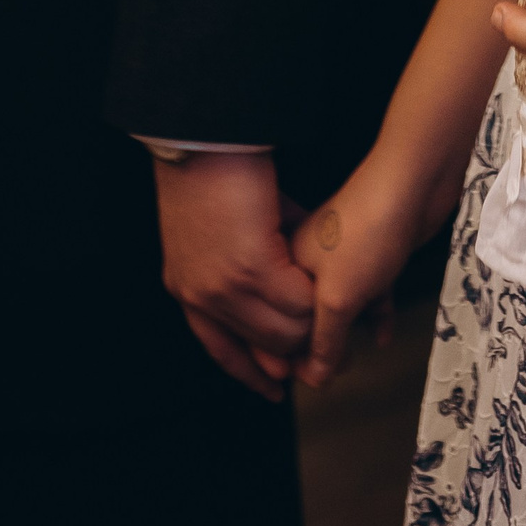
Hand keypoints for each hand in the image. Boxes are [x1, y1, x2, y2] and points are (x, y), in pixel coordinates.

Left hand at [152, 150, 314, 401]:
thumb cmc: (209, 170)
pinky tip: (332, 287)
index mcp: (188, 289)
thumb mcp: (219, 226)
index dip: (250, 371)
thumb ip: (246, 251)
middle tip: (327, 347)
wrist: (201, 139)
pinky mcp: (252, 268)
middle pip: (262, 345)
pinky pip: (298, 302)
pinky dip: (318, 299)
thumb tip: (279, 261)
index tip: (275, 387)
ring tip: (337, 310)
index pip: (221, 349)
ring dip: (313, 324)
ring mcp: (226, 287)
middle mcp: (204, 297)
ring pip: (284, 329)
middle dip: (295, 352)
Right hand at [290, 151, 431, 389]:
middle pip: (308, 315)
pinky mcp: (375, 252)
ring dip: (347, 333)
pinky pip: (371, 291)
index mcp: (289, 265)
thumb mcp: (337, 299)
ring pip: (341, 305)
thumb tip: (315, 377)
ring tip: (353, 361)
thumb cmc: (368, 229)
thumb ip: (324, 342)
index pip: (278, 321)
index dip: (288, 353)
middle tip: (331, 374)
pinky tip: (381, 335)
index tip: (303, 381)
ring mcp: (345, 254)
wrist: (413, 182)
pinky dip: (376, 314)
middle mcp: (311, 259)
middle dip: (318, 346)